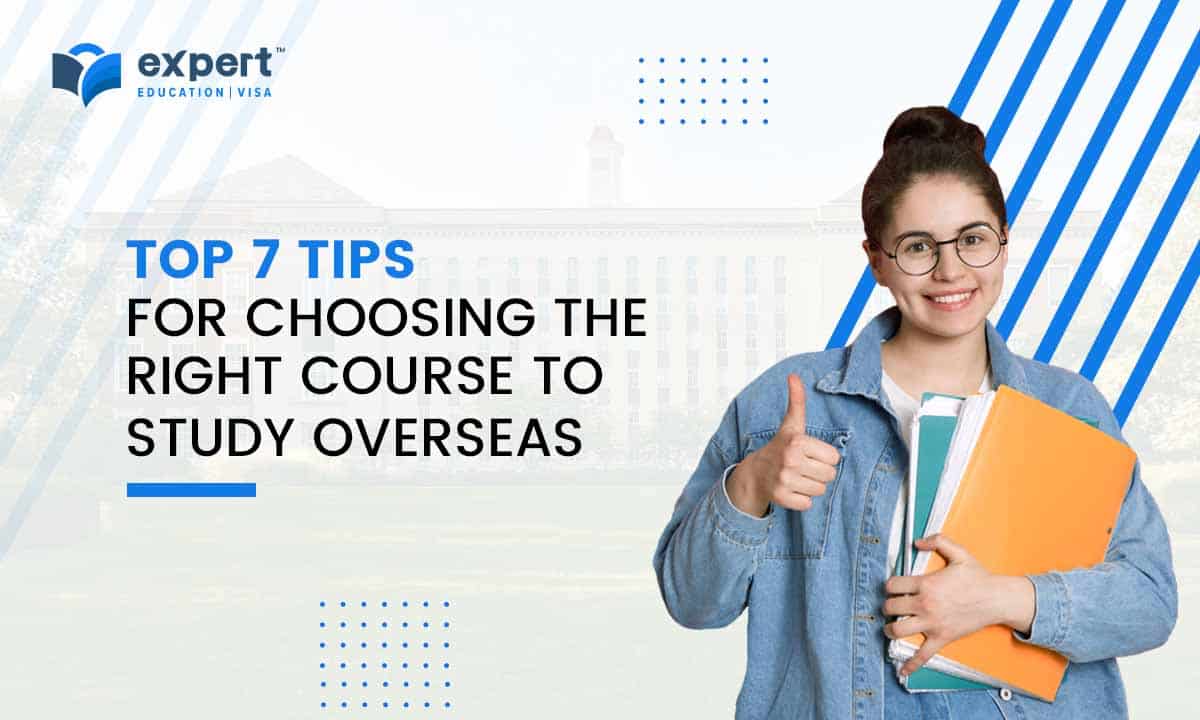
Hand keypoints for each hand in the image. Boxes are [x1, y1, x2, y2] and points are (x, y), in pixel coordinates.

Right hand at [726, 373, 841, 516]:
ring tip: (797, 477)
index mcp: (797, 441)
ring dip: (811, 486)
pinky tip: (791, 490)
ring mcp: (784, 480)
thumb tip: (793, 375)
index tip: (808, 454)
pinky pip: (808, 504)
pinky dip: (801, 499)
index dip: (824, 457)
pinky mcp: (781, 498)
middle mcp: (790, 460)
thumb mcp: (791, 425)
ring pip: (820, 490)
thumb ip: (797, 401)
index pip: (834, 458)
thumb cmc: (779, 448)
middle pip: (830, 475)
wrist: (754, 473)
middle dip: (819, 472)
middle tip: (803, 467)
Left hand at [881, 534, 1008, 676]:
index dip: (889, 586)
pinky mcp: (941, 638)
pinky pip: (922, 655)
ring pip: (898, 630)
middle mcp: (925, 604)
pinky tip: (902, 671)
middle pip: (891, 607)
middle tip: (891, 606)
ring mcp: (932, 623)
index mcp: (926, 584)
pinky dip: (911, 665)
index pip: (893, 585)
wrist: (997, 599)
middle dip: (887, 606)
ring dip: (890, 629)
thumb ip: (937, 541)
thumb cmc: (978, 577)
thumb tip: (917, 541)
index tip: (893, 588)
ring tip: (890, 626)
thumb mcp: (958, 553)